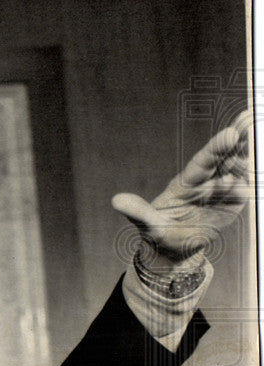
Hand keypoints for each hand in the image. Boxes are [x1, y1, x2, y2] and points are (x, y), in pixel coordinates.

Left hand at [112, 110, 252, 271]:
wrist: (174, 246)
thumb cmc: (158, 231)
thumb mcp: (147, 225)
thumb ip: (137, 212)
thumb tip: (116, 201)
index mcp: (187, 181)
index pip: (204, 161)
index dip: (217, 147)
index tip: (230, 133)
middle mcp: (207, 181)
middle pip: (225, 156)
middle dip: (240, 138)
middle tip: (252, 119)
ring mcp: (223, 190)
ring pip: (239, 168)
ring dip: (250, 155)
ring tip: (258, 138)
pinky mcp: (234, 202)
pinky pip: (246, 188)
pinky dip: (252, 180)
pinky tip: (254, 177)